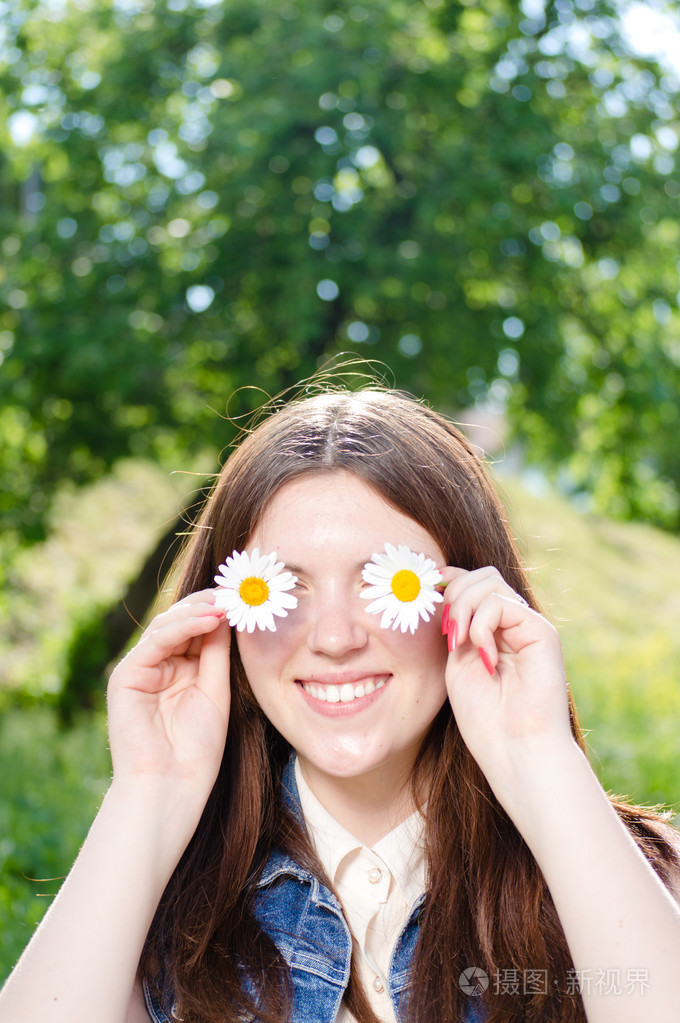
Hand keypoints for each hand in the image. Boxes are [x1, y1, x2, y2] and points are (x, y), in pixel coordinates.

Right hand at [107, 590, 230, 798]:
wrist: (171, 788)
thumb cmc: (197, 751)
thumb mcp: (216, 692)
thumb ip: (217, 653)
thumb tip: (227, 614)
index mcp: (179, 671)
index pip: (197, 630)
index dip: (219, 612)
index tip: (246, 598)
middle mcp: (158, 666)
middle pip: (181, 622)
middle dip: (209, 604)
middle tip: (238, 592)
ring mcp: (140, 670)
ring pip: (168, 625)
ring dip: (199, 610)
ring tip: (227, 603)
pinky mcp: (125, 676)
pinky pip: (156, 641)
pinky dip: (183, 626)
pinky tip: (209, 619)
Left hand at [441, 567, 572, 812]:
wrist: (515, 750)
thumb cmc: (485, 718)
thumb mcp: (457, 661)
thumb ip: (456, 625)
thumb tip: (445, 583)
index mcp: (492, 631)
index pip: (471, 584)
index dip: (447, 583)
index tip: (426, 599)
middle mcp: (512, 624)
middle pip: (480, 575)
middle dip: (453, 594)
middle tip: (447, 634)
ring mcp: (528, 626)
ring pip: (489, 581)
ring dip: (463, 608)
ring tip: (460, 643)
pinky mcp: (542, 631)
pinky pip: (501, 602)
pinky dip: (482, 625)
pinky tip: (485, 657)